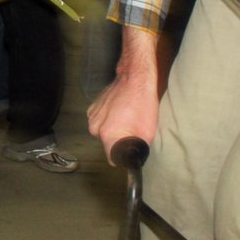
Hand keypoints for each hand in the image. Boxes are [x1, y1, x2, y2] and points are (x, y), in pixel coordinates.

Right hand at [88, 26, 160, 162]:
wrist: (134, 78)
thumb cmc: (143, 102)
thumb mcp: (147, 133)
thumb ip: (137, 150)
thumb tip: (132, 161)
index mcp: (109, 135)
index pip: (112, 159)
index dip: (123, 157)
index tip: (130, 150)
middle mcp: (95, 128)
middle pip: (108, 145)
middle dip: (119, 141)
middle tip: (132, 128)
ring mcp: (92, 117)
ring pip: (103, 133)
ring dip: (113, 130)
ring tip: (126, 118)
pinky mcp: (91, 109)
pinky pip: (100, 123)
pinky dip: (109, 120)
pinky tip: (119, 111)